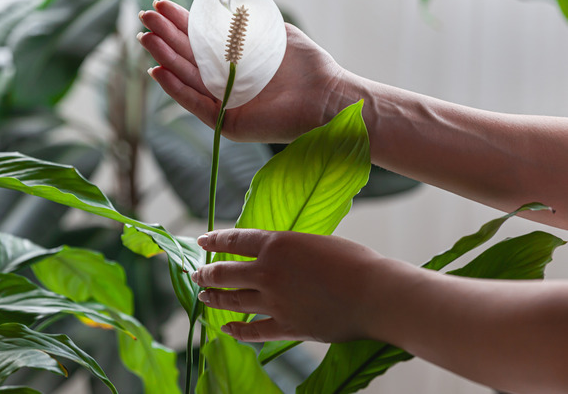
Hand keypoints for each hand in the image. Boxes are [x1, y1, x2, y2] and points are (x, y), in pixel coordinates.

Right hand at [138, 0, 353, 143]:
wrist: (327, 97)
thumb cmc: (306, 66)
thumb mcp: (274, 33)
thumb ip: (248, 21)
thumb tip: (222, 4)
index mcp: (236, 59)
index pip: (201, 39)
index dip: (180, 22)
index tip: (161, 6)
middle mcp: (226, 81)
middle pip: (188, 57)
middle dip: (165, 37)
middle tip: (145, 18)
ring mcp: (225, 103)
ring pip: (187, 79)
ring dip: (165, 59)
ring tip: (146, 41)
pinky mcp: (228, 123)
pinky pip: (197, 104)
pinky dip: (176, 90)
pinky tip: (158, 72)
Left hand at [191, 229, 389, 342]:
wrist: (375, 293)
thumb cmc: (353, 261)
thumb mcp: (314, 241)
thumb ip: (287, 248)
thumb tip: (273, 254)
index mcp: (275, 244)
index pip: (233, 240)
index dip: (213, 240)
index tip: (201, 242)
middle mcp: (267, 272)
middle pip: (224, 273)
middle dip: (206, 274)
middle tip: (197, 274)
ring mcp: (274, 302)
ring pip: (233, 301)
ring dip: (214, 298)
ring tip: (203, 295)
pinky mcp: (286, 326)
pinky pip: (253, 331)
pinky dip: (237, 330)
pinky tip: (226, 329)